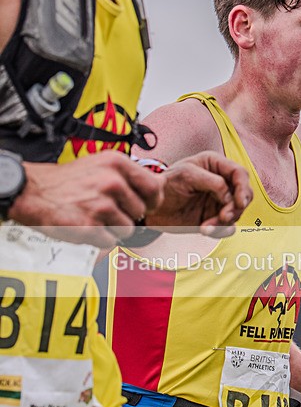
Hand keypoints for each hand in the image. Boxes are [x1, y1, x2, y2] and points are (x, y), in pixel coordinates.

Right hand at [9, 151, 161, 247]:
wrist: (34, 191)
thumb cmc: (70, 180)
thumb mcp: (102, 164)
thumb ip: (130, 176)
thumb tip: (159, 189)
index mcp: (117, 163)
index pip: (154, 188)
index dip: (153, 201)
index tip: (146, 205)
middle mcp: (111, 182)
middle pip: (140, 212)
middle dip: (127, 216)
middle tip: (105, 210)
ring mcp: (100, 205)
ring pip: (126, 230)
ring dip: (112, 229)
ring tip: (93, 217)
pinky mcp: (89, 226)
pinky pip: (109, 242)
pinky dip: (98, 239)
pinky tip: (85, 225)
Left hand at [146, 151, 251, 234]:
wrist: (153, 207)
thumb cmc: (167, 184)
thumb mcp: (187, 175)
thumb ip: (213, 182)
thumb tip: (230, 197)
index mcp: (216, 165)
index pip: (240, 173)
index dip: (243, 188)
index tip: (239, 202)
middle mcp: (222, 182)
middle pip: (245, 195)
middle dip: (236, 207)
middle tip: (224, 216)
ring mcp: (220, 202)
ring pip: (237, 213)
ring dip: (225, 222)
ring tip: (206, 226)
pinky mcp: (215, 218)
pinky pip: (228, 228)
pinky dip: (220, 231)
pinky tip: (206, 230)